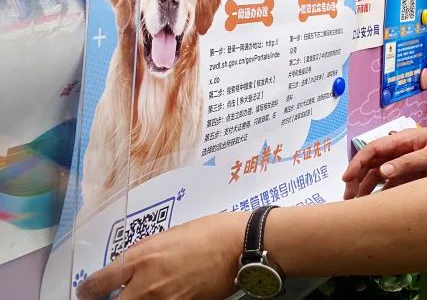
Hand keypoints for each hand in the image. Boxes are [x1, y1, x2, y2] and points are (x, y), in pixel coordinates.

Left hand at [76, 211, 244, 299]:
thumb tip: (129, 266)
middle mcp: (145, 285)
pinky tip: (165, 295)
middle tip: (110, 297)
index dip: (87, 290)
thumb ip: (145, 252)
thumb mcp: (169, 235)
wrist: (240, 246)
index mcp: (140, 259)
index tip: (87, 291)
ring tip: (145, 292)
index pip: (97, 283)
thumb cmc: (210, 232)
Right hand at [342, 122, 426, 198]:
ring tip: (358, 205)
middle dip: (358, 179)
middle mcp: (403, 150)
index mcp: (404, 140)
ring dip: (369, 187)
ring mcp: (410, 161)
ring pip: (383, 174)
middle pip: (374, 163)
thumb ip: (409, 163)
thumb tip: (382, 171)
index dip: (357, 163)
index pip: (373, 149)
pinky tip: (379, 205)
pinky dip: (385, 192)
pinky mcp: (418, 172)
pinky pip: (397, 182)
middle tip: (347, 198)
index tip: (346, 179)